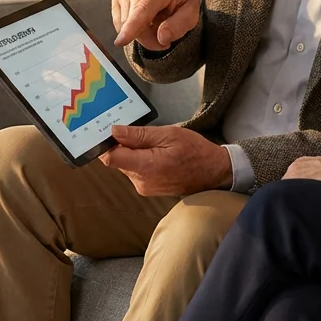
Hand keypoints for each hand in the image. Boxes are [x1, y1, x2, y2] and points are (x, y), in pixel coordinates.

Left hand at [99, 125, 231, 196]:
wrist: (213, 173)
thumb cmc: (195, 152)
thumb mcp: (168, 135)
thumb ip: (139, 135)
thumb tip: (115, 131)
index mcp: (146, 167)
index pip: (110, 157)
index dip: (107, 143)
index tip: (111, 131)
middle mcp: (141, 181)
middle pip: (117, 160)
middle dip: (123, 145)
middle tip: (142, 134)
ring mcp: (144, 187)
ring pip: (126, 165)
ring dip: (133, 153)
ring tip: (154, 145)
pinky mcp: (147, 189)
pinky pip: (135, 171)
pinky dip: (140, 161)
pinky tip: (156, 154)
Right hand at [111, 0, 199, 50]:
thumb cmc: (182, 1)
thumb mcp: (191, 14)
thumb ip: (178, 26)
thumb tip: (162, 38)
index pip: (143, 10)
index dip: (132, 27)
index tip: (120, 41)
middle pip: (134, 25)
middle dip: (149, 39)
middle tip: (164, 35)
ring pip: (125, 26)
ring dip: (141, 34)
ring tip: (155, 24)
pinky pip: (119, 23)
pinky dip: (130, 28)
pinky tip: (143, 20)